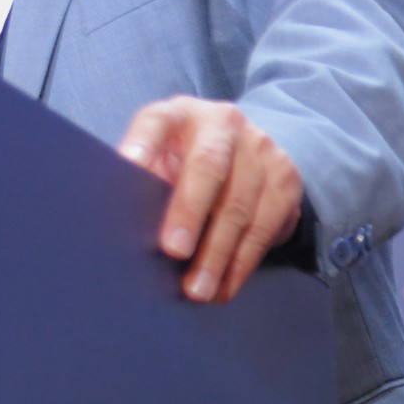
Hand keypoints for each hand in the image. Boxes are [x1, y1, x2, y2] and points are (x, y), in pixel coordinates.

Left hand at [118, 96, 302, 302]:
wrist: (245, 148)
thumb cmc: (184, 157)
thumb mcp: (160, 153)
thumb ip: (143, 174)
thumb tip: (117, 219)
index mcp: (179, 113)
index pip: (156, 121)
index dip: (142, 142)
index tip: (129, 165)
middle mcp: (223, 124)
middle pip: (207, 167)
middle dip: (189, 212)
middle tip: (173, 251)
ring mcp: (260, 149)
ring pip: (239, 206)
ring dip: (217, 255)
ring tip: (197, 289)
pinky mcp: (285, 180)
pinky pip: (265, 228)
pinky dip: (241, 264)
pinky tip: (224, 286)